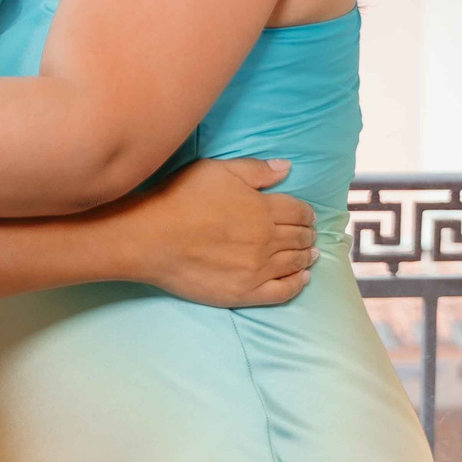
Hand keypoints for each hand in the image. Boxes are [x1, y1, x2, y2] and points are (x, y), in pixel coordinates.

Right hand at [127, 157, 317, 306]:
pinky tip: (302, 279)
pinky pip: (282, 291)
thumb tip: (287, 168)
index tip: (307, 216)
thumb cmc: (180, 198)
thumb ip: (255, 170)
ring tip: (311, 255)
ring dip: (306, 257)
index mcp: (263, 208)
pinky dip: (297, 285)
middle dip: (308, 234)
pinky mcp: (245, 293)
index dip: (306, 213)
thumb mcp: (217, 170)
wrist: (150, 238)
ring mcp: (257, 269)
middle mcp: (267, 240)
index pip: (299, 211)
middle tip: (310, 235)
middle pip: (300, 237)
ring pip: (294, 263)